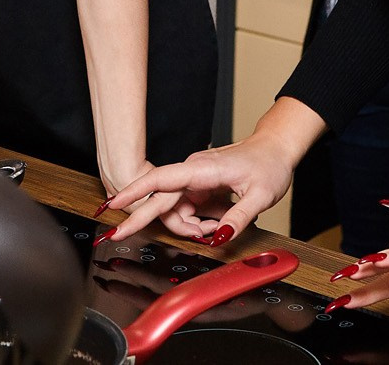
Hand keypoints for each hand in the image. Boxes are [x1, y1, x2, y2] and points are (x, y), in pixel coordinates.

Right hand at [100, 132, 296, 245]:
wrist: (275, 149)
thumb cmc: (268, 164)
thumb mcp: (260, 196)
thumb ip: (237, 218)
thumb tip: (218, 238)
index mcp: (201, 169)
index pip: (160, 179)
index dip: (134, 191)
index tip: (114, 202)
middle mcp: (192, 172)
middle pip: (160, 199)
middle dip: (142, 217)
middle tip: (118, 234)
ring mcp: (195, 180)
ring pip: (174, 209)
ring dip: (188, 227)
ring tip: (215, 230)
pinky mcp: (199, 186)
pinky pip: (188, 209)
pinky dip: (197, 223)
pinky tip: (216, 224)